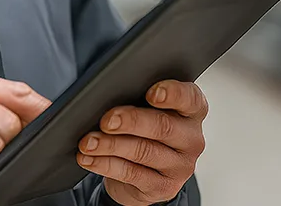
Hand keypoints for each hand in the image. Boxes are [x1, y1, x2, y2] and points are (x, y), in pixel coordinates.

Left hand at [76, 80, 206, 205]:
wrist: (145, 170)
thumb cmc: (144, 127)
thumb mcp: (146, 108)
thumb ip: (138, 96)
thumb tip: (107, 92)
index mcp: (192, 111)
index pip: (190, 98)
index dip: (172, 94)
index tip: (151, 93)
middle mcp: (191, 138)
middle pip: (162, 126)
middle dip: (131, 121)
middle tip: (106, 120)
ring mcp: (180, 166)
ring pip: (143, 151)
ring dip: (110, 145)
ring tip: (88, 142)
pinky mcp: (163, 188)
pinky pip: (131, 174)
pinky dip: (106, 164)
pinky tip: (89, 159)